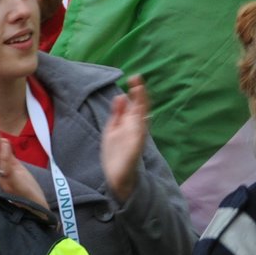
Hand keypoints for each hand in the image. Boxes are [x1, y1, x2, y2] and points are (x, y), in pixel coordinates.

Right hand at [0, 115, 47, 207]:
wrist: (35, 209)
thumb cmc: (26, 190)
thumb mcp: (18, 170)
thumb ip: (10, 157)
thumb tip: (4, 141)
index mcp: (0, 170)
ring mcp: (4, 179)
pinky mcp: (13, 183)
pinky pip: (6, 168)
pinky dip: (5, 156)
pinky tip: (6, 144)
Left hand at [101, 75, 149, 202]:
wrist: (116, 176)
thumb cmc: (115, 153)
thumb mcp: (113, 129)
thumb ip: (117, 114)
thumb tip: (121, 95)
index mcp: (129, 123)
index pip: (135, 104)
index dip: (135, 91)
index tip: (133, 78)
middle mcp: (135, 128)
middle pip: (140, 108)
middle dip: (140, 94)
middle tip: (137, 78)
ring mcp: (137, 137)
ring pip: (142, 117)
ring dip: (142, 104)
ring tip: (140, 90)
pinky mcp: (136, 147)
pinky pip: (140, 134)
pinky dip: (141, 124)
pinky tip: (140, 114)